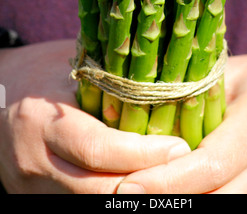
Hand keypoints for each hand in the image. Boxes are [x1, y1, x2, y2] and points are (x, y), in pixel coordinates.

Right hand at [0, 40, 189, 193]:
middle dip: (150, 184)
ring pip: (95, 205)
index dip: (143, 153)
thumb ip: (106, 80)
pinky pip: (87, 205)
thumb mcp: (68, 69)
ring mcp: (35, 190)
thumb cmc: (39, 77)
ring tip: (173, 177)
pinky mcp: (41, 201)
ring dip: (139, 194)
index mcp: (40, 122)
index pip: (97, 149)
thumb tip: (163, 82)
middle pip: (101, 191)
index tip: (180, 146)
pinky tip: (145, 182)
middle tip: (186, 168)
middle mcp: (35, 164)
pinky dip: (121, 196)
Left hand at [117, 52, 246, 193]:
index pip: (210, 165)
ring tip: (143, 194)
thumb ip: (196, 91)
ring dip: (181, 205)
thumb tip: (142, 102)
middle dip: (166, 203)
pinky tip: (172, 193)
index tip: (127, 186)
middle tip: (123, 195)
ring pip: (224, 210)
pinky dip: (201, 202)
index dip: (167, 181)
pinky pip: (232, 207)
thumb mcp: (235, 75)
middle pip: (215, 201)